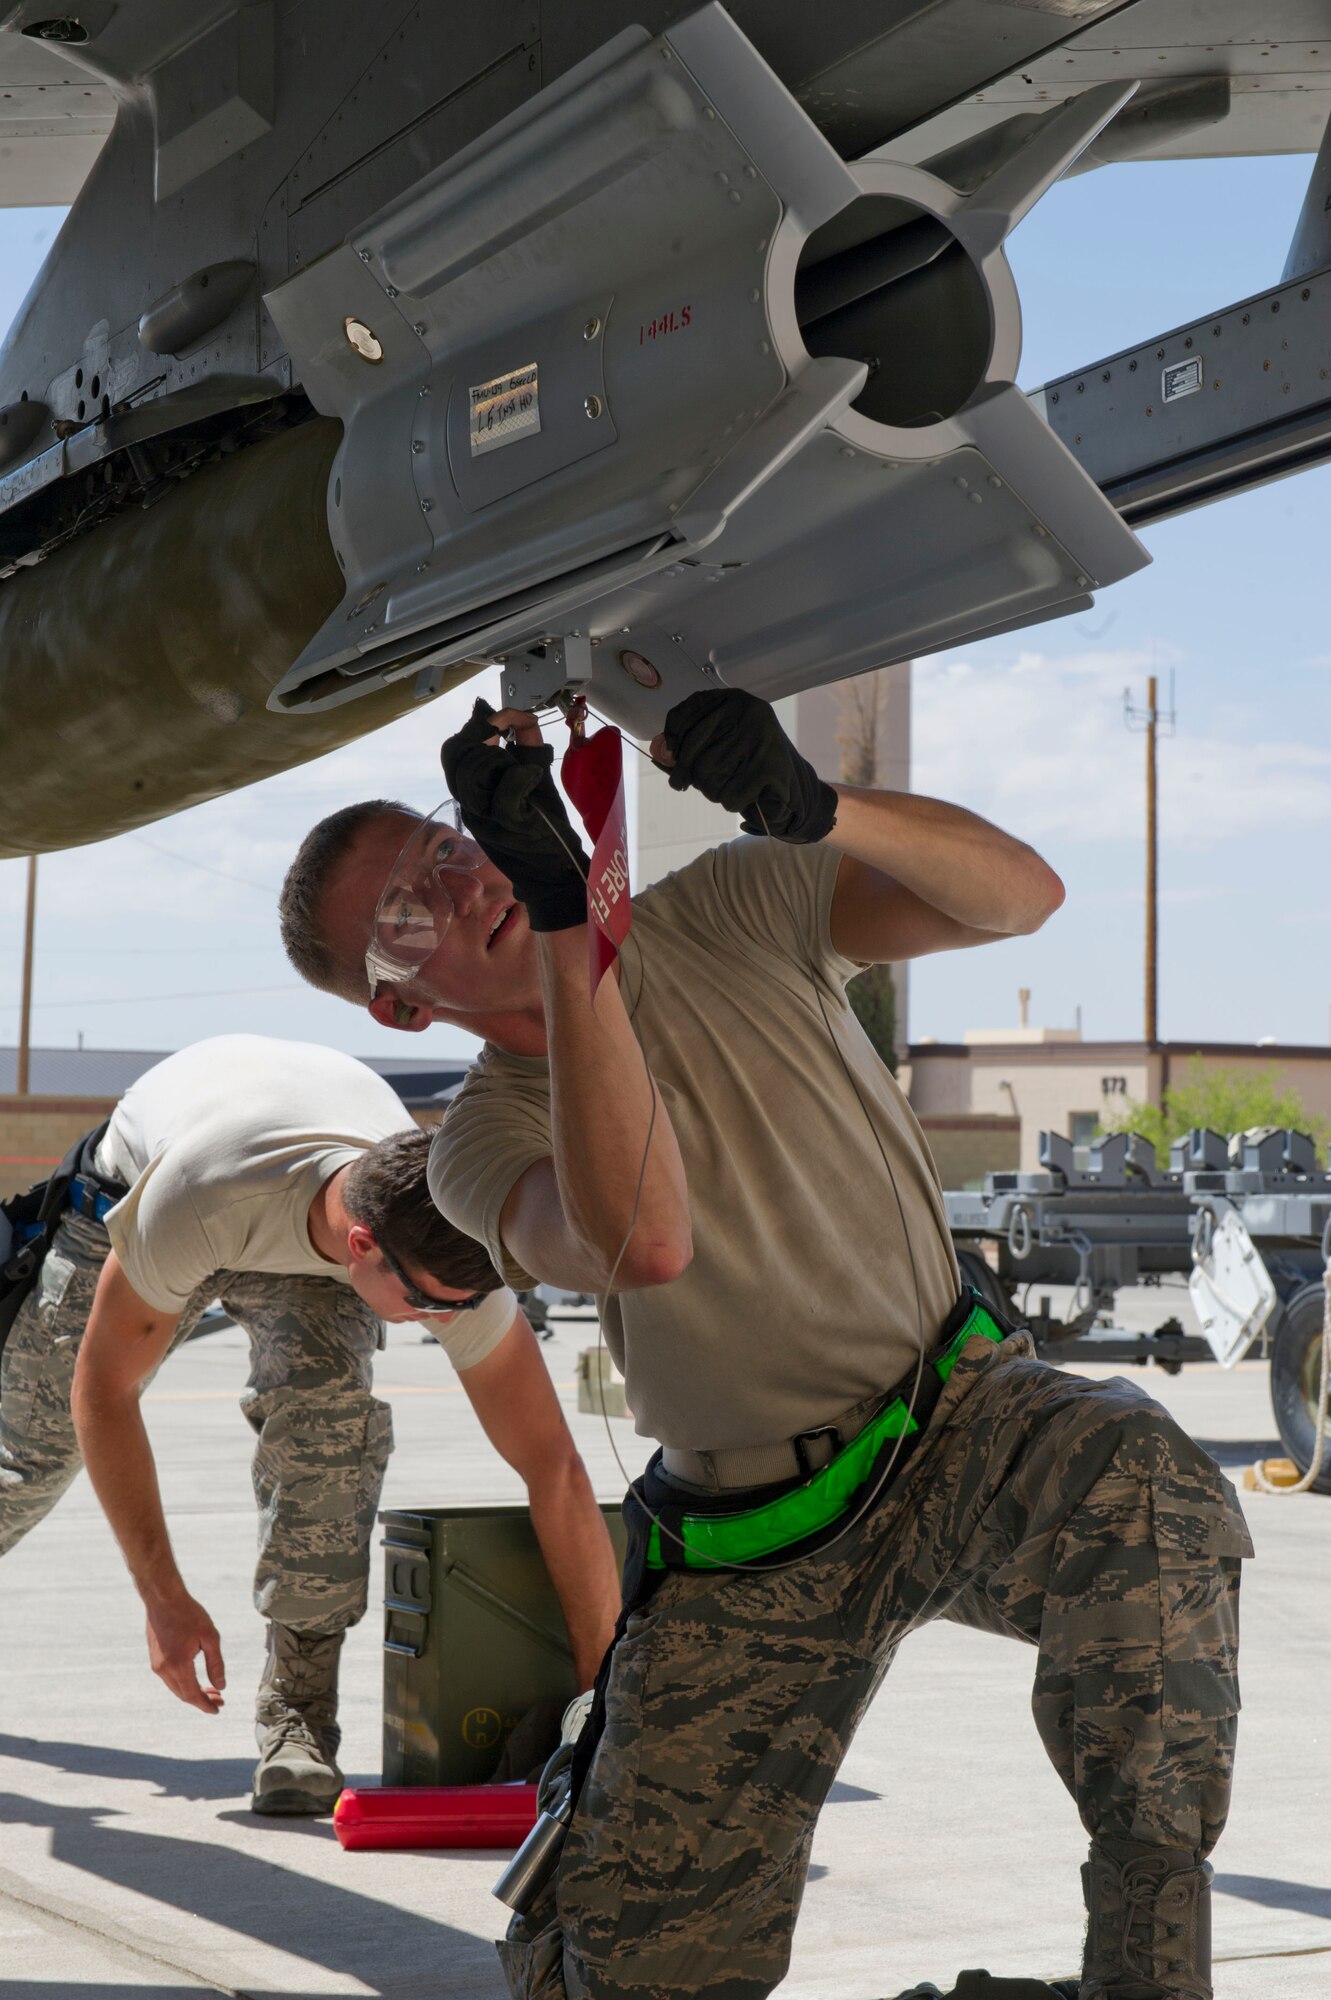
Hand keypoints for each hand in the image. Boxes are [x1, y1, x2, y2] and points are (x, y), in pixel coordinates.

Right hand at [144, 1589, 225, 1713]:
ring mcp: (157, 1665)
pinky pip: (170, 1679)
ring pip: (176, 1688)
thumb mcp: (210, 1637)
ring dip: (192, 1692)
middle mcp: (164, 1669)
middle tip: (219, 1700)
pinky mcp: (154, 1659)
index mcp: (178, 1665)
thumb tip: (221, 1686)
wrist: (163, 1599)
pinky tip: (195, 1679)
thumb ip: (216, 1664)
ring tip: (211, 1691)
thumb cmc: (189, 1614)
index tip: (218, 1709)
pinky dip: (183, 1684)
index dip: (206, 1705)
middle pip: (184, 1695)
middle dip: (202, 1700)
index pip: (193, 1695)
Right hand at [441, 700, 589, 931]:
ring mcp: (487, 817)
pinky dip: (522, 775)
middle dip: (481, 735)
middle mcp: (471, 804)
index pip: (453, 751)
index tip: (500, 725)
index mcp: (471, 793)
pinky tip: (534, 776)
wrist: (553, 869)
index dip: (475, 728)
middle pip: (455, 755)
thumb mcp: (530, 775)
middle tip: (505, 739)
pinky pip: (506, 794)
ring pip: (474, 771)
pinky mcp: (510, 827)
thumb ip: (522, 742)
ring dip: (501, 757)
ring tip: (523, 768)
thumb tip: (508, 711)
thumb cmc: (542, 822)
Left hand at [651, 688, 837, 842]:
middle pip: (692, 752)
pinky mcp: (771, 767)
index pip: (682, 717)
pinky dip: (730, 803)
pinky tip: (742, 796)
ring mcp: (762, 737)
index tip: (671, 758)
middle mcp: (749, 711)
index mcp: (732, 699)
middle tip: (689, 783)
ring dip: (711, 790)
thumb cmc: (745, 761)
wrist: (793, 782)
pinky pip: (729, 795)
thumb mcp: (715, 744)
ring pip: (709, 776)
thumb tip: (660, 753)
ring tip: (724, 786)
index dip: (670, 741)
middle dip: (688, 774)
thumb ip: (684, 747)